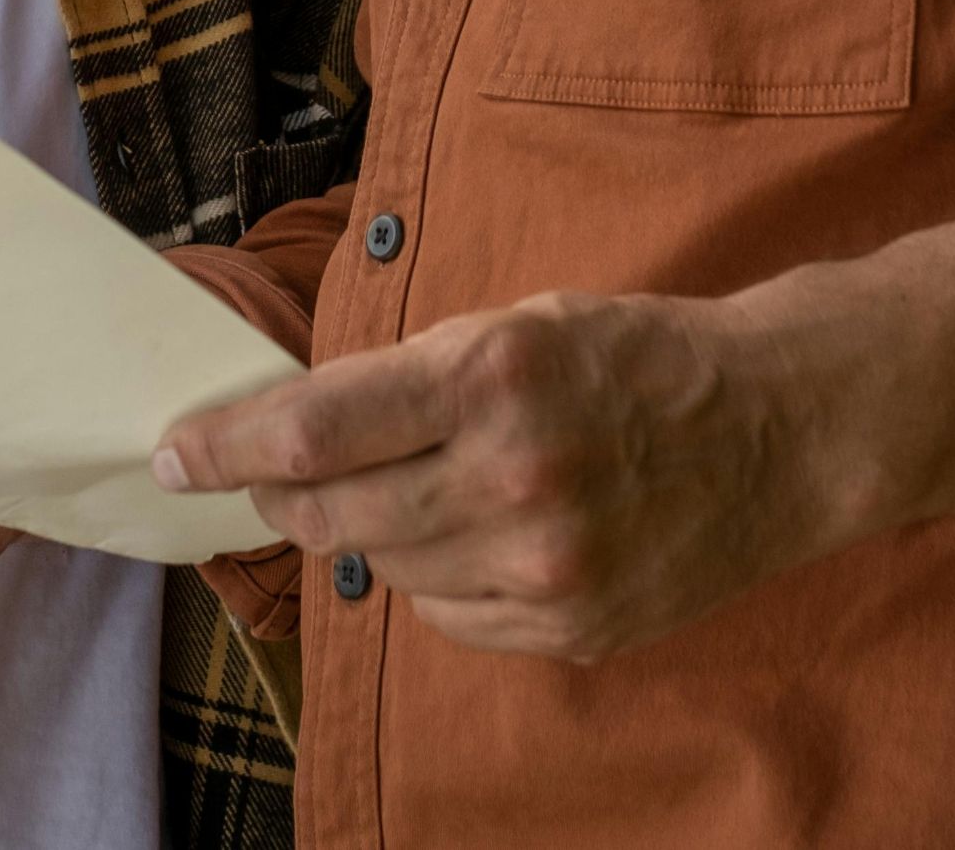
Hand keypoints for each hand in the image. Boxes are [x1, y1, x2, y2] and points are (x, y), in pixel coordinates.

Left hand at [150, 289, 816, 664]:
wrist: (781, 431)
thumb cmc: (636, 360)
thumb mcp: (518, 325)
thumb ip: (405, 378)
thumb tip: (285, 431)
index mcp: (494, 378)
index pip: (312, 432)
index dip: (224, 447)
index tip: (174, 452)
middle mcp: (515, 479)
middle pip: (333, 515)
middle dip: (284, 496)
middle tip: (272, 475)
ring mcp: (547, 568)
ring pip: (386, 571)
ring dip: (374, 531)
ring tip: (426, 485)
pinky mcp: (572, 630)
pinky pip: (450, 617)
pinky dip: (440, 576)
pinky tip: (482, 532)